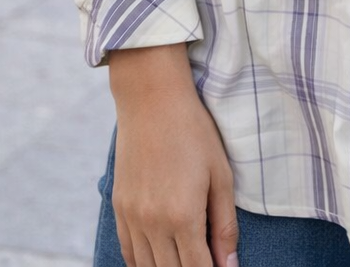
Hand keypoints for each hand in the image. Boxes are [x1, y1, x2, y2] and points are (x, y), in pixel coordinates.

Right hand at [108, 44, 238, 266]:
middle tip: (206, 260)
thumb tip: (230, 265)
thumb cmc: (193, 131)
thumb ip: (224, 225)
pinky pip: (129, 253)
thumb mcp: (220, 174)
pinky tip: (159, 258)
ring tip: (185, 259)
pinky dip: (144, 263)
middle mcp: (153, 223)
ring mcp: (132, 217)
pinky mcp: (119, 208)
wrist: (151, 99)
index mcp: (183, 215)